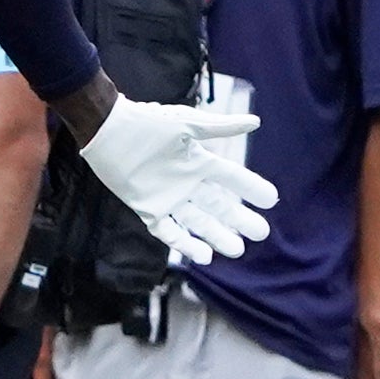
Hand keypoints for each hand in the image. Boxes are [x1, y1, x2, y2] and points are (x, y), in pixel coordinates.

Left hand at [77, 95, 277, 264]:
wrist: (108, 129)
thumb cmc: (147, 123)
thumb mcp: (186, 123)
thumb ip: (219, 128)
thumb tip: (255, 122)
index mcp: (198, 161)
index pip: (231, 178)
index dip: (250, 188)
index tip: (271, 199)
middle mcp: (187, 182)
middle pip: (219, 205)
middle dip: (239, 219)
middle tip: (260, 233)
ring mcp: (168, 198)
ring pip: (199, 222)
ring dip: (217, 235)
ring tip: (237, 249)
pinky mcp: (148, 209)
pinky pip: (170, 231)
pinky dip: (185, 244)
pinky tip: (203, 256)